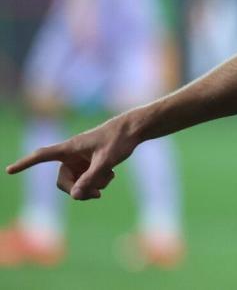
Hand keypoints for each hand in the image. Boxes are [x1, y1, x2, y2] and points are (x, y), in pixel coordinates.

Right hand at [5, 116, 138, 199]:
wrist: (134, 129)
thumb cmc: (120, 140)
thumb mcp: (107, 162)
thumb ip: (91, 179)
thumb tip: (75, 197)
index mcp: (70, 147)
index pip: (42, 155)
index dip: (26, 164)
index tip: (9, 170)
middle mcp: (71, 154)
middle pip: (63, 181)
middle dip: (78, 190)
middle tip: (97, 195)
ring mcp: (80, 159)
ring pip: (77, 183)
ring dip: (91, 186)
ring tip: (109, 179)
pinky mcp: (88, 163)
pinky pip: (86, 180)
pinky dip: (97, 181)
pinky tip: (110, 175)